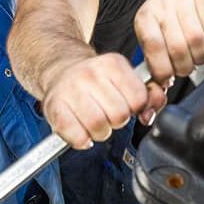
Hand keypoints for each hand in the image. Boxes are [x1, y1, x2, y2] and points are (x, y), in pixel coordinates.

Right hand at [42, 53, 166, 148]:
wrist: (61, 70)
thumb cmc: (97, 80)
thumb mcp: (126, 78)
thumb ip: (148, 95)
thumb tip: (149, 114)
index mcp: (113, 63)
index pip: (139, 99)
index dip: (135, 108)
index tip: (125, 104)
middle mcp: (90, 73)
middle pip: (120, 116)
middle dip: (117, 121)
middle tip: (108, 113)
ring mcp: (70, 89)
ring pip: (99, 128)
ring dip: (100, 132)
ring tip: (95, 122)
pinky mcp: (54, 106)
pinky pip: (77, 136)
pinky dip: (82, 140)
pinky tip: (81, 130)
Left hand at [134, 0, 203, 82]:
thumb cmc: (177, 11)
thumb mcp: (159, 30)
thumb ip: (158, 54)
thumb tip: (160, 84)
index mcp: (146, 16)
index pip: (153, 48)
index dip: (164, 69)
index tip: (171, 78)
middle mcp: (161, 2)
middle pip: (177, 46)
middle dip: (187, 65)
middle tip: (191, 66)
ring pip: (195, 37)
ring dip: (203, 54)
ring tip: (203, 56)